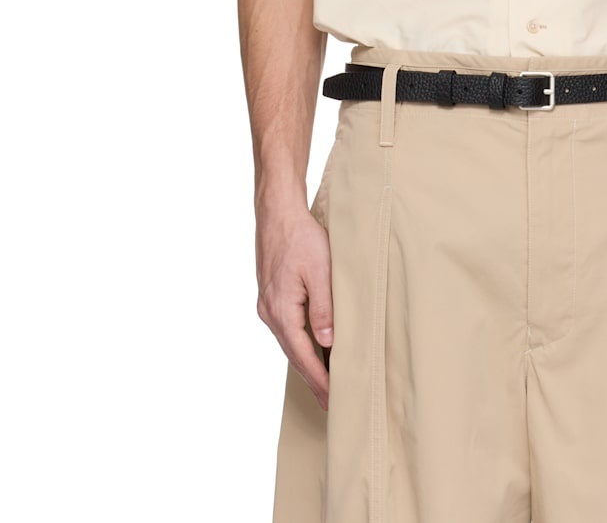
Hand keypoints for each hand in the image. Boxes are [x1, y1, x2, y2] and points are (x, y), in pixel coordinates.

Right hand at [255, 201, 333, 409]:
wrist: (278, 213)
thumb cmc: (301, 238)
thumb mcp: (320, 271)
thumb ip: (324, 308)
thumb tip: (327, 343)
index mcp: (281, 310)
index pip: (302, 355)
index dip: (319, 379)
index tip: (333, 399)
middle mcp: (270, 312)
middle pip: (293, 354)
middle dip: (312, 377)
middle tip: (330, 401)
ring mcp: (267, 304)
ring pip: (289, 341)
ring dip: (306, 361)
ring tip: (325, 380)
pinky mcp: (270, 295)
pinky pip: (286, 327)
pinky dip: (300, 342)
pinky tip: (311, 347)